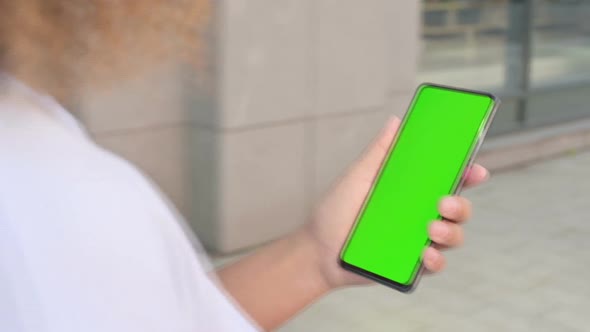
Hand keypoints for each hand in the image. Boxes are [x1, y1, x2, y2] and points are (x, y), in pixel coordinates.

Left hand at [302, 116, 489, 288]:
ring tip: (430, 229)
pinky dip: (436, 260)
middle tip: (443, 202)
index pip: (447, 179)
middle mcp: (419, 214)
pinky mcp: (410, 265)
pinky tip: (425, 254)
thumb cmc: (336, 211)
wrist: (317, 250)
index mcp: (411, 190)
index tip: (476, 169)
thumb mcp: (357, 177)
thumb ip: (378, 152)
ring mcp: (417, 240)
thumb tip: (396, 121)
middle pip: (458, 208)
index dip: (467, 173)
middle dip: (460, 205)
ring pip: (453, 236)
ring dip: (451, 233)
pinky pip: (435, 265)